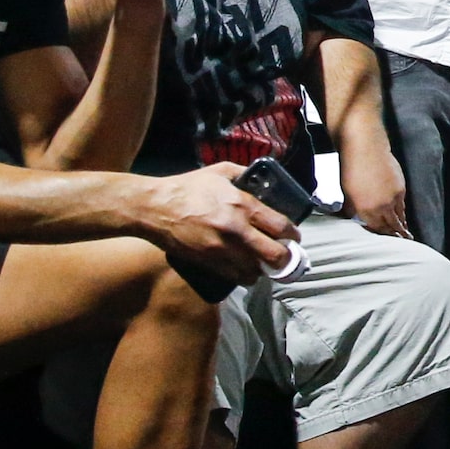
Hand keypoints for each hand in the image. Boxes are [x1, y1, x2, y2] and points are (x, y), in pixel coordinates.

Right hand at [142, 162, 295, 284]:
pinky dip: (245, 275)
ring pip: (256, 270)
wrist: (155, 208)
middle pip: (274, 254)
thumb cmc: (187, 187)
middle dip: (285, 258)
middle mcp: (237, 230)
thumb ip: (244, 173)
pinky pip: (236, 277)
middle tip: (286, 255)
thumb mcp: (219, 171)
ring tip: (264, 262)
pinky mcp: (209, 263)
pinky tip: (246, 268)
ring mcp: (222, 250)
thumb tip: (261, 177)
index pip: (281, 226)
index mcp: (243, 205)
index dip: (293, 235)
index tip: (294, 237)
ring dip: (264, 268)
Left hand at [345, 150, 411, 236]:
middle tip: (402, 241)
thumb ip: (354, 210)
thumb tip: (357, 217)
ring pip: (400, 216)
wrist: (365, 148)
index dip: (383, 236)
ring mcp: (393, 197)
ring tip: (405, 232)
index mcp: (366, 210)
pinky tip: (402, 213)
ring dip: (402, 224)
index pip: (378, 229)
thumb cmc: (351, 168)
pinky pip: (402, 204)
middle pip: (392, 225)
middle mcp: (382, 206)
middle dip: (397, 235)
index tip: (387, 240)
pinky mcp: (401, 187)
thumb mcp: (347, 194)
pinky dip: (402, 210)